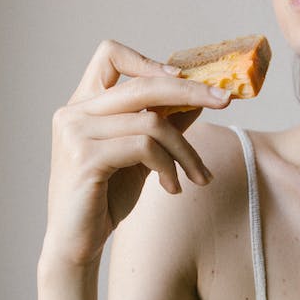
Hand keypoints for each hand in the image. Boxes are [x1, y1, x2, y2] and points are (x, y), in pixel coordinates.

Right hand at [44, 39, 231, 267]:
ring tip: (197, 176)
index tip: (184, 78)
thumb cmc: (104, 199)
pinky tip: (172, 188)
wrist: (75, 244)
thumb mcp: (140, 157)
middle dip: (192, 91)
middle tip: (226, 101)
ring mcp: (76, 132)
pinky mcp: (84, 157)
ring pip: (152, 122)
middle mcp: (74, 112)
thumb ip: (161, 125)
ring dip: (185, 150)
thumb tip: (199, 98)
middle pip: (143, 85)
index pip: (109, 55)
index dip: (149, 61)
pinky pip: (144, 147)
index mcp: (83, 104)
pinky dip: (169, 167)